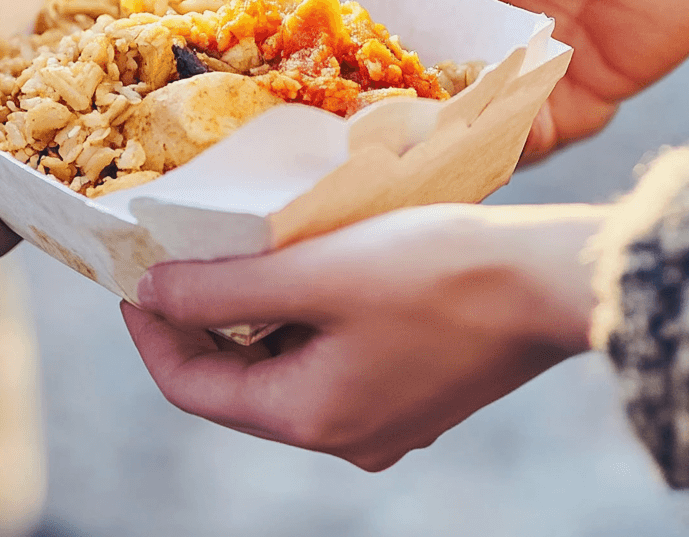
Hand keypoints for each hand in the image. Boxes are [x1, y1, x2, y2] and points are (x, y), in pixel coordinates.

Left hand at [124, 203, 601, 470]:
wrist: (553, 282)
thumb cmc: (437, 273)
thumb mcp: (314, 275)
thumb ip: (223, 289)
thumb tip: (152, 294)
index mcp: (311, 418)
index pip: (194, 387)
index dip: (153, 331)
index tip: (135, 276)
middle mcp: (344, 434)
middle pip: (241, 380)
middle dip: (205, 320)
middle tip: (184, 256)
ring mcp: (384, 418)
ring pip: (287, 367)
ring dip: (257, 316)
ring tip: (242, 254)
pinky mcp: (415, 390)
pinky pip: (333, 360)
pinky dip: (306, 320)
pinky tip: (309, 271)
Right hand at [344, 0, 688, 161]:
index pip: (400, 4)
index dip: (361, 30)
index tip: (316, 56)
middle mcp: (493, 19)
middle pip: (430, 70)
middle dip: (395, 100)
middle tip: (351, 131)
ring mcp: (537, 62)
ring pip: (476, 113)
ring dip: (448, 135)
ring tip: (409, 160)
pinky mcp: (586, 97)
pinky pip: (539, 137)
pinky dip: (513, 150)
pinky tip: (488, 159)